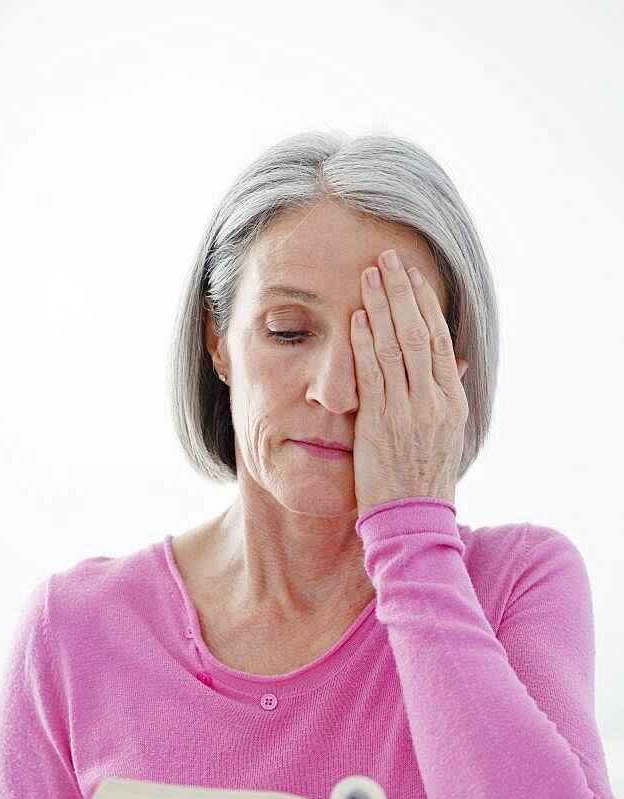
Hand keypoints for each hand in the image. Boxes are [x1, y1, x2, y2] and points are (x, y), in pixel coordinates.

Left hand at [350, 249, 468, 517]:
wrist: (411, 520)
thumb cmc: (423, 478)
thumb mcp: (446, 435)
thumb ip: (448, 394)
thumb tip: (459, 361)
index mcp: (453, 402)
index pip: (442, 340)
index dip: (426, 304)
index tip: (411, 277)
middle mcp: (434, 401)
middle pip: (421, 333)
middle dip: (403, 292)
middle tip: (388, 259)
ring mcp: (408, 411)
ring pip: (398, 346)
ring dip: (382, 307)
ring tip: (369, 275)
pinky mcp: (380, 423)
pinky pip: (373, 374)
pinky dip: (366, 343)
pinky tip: (358, 317)